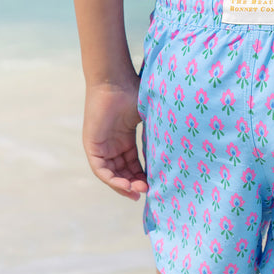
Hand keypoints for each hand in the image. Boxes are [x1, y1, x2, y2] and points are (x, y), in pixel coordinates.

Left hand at [82, 80, 147, 200]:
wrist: (116, 81)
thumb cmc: (134, 93)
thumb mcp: (150, 118)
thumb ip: (158, 133)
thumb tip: (181, 145)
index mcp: (125, 139)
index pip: (133, 165)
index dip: (143, 176)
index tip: (157, 184)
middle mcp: (112, 145)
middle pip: (123, 173)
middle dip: (135, 184)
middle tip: (148, 190)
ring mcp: (101, 146)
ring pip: (111, 175)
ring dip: (124, 186)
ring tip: (138, 191)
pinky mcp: (92, 146)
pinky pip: (100, 170)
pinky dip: (112, 180)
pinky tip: (125, 186)